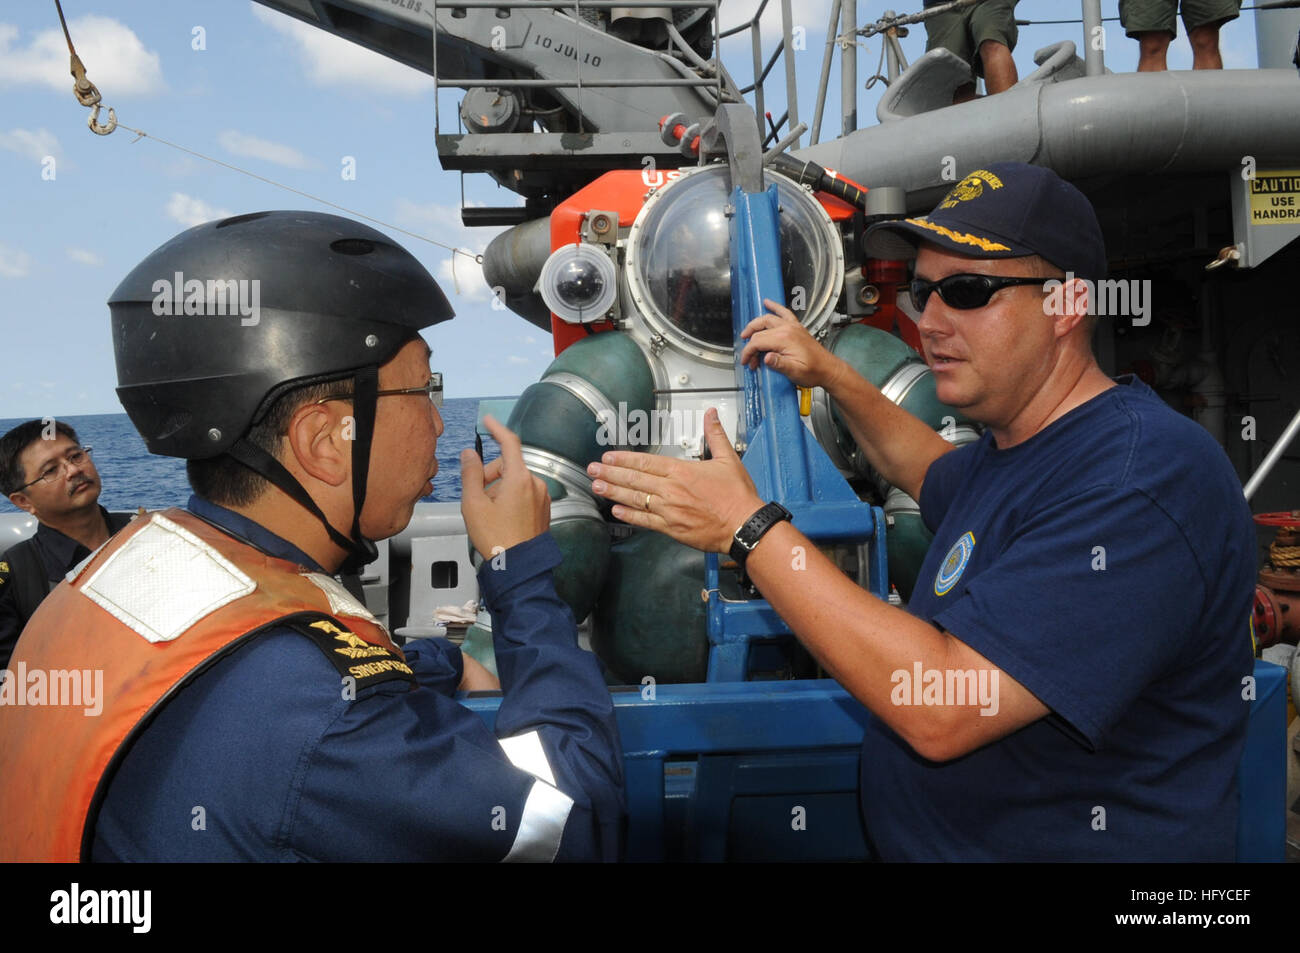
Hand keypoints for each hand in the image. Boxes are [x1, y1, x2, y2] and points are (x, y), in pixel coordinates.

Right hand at [460, 415, 550, 559]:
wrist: (519, 566)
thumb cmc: (496, 538)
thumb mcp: (473, 504)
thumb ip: (470, 474)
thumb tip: (470, 453)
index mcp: (519, 478)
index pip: (510, 443)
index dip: (497, 429)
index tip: (488, 421)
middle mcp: (535, 483)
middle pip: (508, 465)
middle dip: (490, 474)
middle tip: (477, 496)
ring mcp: (541, 496)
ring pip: (515, 480)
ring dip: (499, 488)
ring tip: (489, 512)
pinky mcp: (543, 508)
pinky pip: (524, 493)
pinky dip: (510, 498)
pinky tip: (501, 517)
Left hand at [587, 408, 763, 553]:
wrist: (744, 526)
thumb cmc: (737, 495)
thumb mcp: (728, 459)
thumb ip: (715, 435)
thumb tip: (710, 413)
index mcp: (681, 471)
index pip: (645, 463)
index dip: (623, 460)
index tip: (608, 457)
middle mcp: (670, 490)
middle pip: (634, 480)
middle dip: (610, 474)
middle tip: (591, 470)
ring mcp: (668, 510)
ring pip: (634, 499)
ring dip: (613, 492)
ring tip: (596, 487)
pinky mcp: (671, 529)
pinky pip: (644, 521)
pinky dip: (629, 515)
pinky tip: (616, 511)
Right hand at [738, 298, 844, 389]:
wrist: (827, 369)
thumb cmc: (813, 371)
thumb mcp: (794, 372)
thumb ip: (779, 364)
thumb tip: (766, 358)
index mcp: (785, 339)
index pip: (758, 341)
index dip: (748, 352)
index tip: (746, 362)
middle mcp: (788, 329)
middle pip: (760, 329)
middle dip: (749, 341)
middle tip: (745, 351)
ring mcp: (792, 326)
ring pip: (768, 319)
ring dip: (755, 324)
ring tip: (747, 333)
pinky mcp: (796, 327)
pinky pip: (783, 312)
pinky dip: (774, 307)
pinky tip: (768, 303)